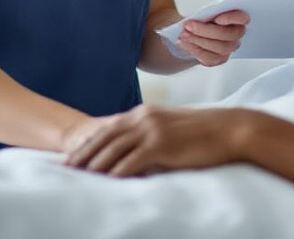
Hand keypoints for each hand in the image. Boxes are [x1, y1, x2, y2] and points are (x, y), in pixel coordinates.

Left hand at [65, 105, 249, 176]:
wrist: (227, 129)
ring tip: (80, 175)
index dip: (89, 142)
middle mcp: (144, 118)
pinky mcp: (161, 145)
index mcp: (144, 113)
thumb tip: (138, 149)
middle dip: (84, 152)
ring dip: (95, 163)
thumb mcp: (171, 127)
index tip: (74, 154)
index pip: (109, 128)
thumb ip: (152, 134)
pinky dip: (117, 170)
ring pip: (114, 148)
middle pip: (105, 136)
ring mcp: (152, 130)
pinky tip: (107, 180)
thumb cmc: (203, 132)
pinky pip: (133, 159)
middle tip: (66, 166)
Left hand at [176, 10, 248, 66]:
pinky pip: (210, 58)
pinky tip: (184, 43)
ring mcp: (230, 47)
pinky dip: (195, 50)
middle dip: (206, 31)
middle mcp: (237, 33)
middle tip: (188, 26)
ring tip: (183, 35)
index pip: (242, 18)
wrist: (192, 30)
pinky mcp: (219, 58)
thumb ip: (207, 11)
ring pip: (220, 48)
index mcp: (237, 17)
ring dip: (198, 41)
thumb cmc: (201, 16)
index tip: (217, 18)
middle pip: (229, 35)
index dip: (232, 19)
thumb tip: (200, 16)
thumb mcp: (204, 9)